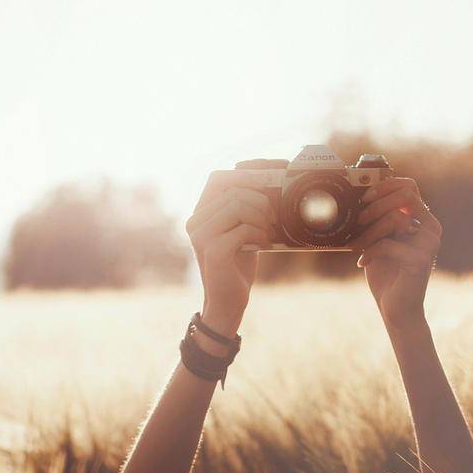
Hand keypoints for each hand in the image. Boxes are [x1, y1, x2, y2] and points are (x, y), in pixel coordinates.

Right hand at [186, 172, 273, 337]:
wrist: (228, 303)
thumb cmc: (238, 265)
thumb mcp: (243, 230)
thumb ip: (247, 207)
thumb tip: (273, 179)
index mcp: (200, 213)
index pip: (220, 178)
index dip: (248, 170)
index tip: (277, 169)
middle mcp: (195, 221)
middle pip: (233, 190)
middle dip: (261, 199)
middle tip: (273, 217)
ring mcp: (201, 236)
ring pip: (238, 205)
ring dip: (262, 217)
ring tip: (268, 232)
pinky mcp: (213, 251)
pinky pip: (243, 229)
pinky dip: (260, 235)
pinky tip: (264, 246)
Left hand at [348, 177, 441, 330]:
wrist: (397, 309)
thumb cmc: (386, 274)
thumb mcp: (379, 240)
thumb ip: (378, 220)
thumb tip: (360, 196)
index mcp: (422, 220)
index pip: (409, 186)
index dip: (386, 185)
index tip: (365, 197)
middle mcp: (431, 228)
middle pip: (406, 195)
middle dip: (376, 204)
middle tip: (359, 219)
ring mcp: (428, 243)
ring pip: (396, 218)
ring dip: (369, 231)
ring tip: (356, 245)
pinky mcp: (420, 260)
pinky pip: (388, 244)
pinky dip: (370, 252)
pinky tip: (362, 263)